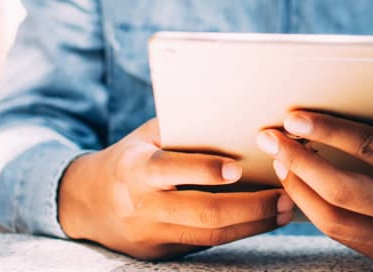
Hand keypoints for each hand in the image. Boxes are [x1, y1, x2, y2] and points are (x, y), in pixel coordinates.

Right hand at [58, 119, 294, 259]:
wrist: (85, 204)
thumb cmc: (130, 158)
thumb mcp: (145, 137)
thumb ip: (180, 130)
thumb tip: (234, 117)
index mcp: (136, 168)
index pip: (171, 169)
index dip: (204, 170)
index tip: (238, 167)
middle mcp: (143, 205)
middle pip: (202, 212)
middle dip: (250, 207)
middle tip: (285, 196)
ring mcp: (152, 235)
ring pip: (210, 235)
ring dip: (254, 224)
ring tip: (286, 210)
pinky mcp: (161, 254)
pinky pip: (206, 244)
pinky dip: (239, 232)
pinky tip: (264, 220)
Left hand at [256, 84, 372, 266]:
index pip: (371, 149)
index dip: (328, 132)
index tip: (292, 117)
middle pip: (343, 189)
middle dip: (299, 161)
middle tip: (269, 137)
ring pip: (333, 218)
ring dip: (297, 187)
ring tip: (279, 158)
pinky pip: (338, 232)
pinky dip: (310, 207)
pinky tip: (295, 182)